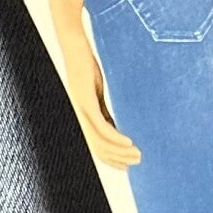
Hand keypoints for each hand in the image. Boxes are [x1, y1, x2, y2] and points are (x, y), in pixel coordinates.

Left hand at [59, 27, 141, 168]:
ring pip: (98, 140)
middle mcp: (79, 116)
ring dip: (119, 151)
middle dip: (118, 158)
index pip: (96, 146)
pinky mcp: (84, 99)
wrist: (75, 47)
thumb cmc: (89, 67)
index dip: (111, 158)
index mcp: (84, 116)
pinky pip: (99, 124)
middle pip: (98, 148)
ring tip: (137, 155)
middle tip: (137, 162)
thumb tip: (119, 123)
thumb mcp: (101, 92)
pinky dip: (114, 136)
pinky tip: (128, 142)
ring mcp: (80, 109)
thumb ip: (107, 109)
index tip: (128, 166)